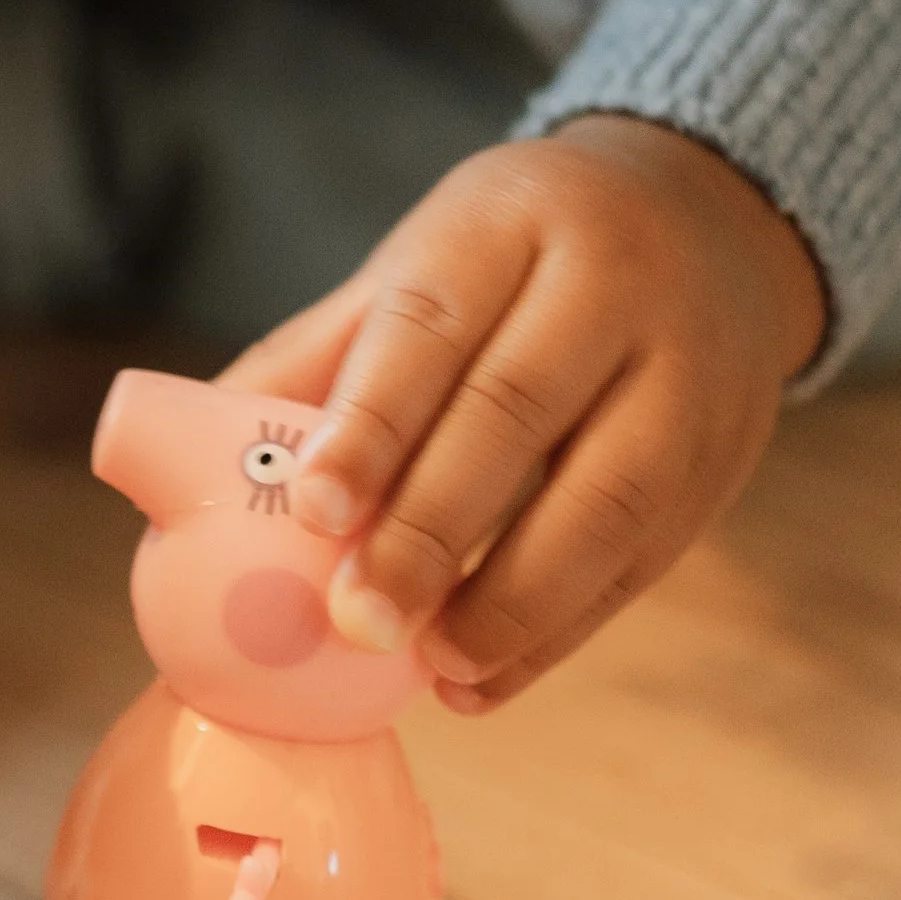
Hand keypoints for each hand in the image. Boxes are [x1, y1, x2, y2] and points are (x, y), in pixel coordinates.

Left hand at [218, 114, 824, 714]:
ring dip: (510, 602)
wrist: (711, 226)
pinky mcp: (722, 459)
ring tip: (429, 664)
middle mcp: (611, 285)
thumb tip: (178, 464)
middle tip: (357, 619)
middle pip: (516, 414)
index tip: (314, 509)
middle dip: (430, 531)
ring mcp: (685, 373)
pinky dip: (560, 633)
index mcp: (508, 221)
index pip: (431, 324)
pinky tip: (483, 678)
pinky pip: (644, 561)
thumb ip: (316, 361)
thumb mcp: (423, 265)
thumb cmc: (518, 261)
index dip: (372, 423)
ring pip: (605, 500)